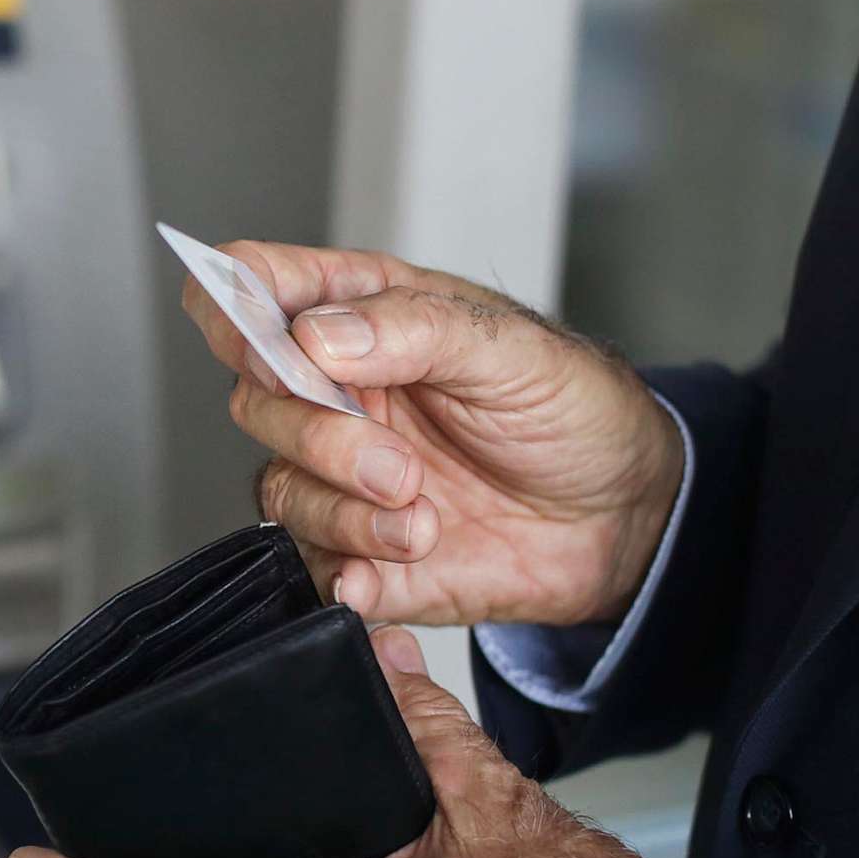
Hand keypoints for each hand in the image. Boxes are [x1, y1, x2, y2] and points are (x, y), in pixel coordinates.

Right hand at [186, 243, 681, 627]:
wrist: (624, 518)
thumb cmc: (574, 412)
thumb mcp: (514, 351)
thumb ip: (414, 329)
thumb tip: (314, 337)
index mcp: (364, 317)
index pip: (251, 287)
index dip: (234, 309)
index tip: (272, 349)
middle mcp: (338, 392)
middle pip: (253, 398)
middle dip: (319, 438)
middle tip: (400, 465)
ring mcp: (341, 473)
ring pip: (278, 488)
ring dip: (344, 513)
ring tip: (423, 520)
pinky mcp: (357, 549)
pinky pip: (311, 565)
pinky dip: (348, 571)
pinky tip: (404, 562)